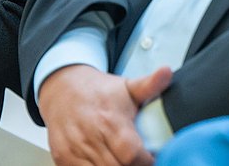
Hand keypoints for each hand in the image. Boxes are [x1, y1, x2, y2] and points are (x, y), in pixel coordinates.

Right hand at [39, 65, 171, 165]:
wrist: (62, 89)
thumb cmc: (98, 91)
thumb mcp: (127, 86)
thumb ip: (150, 85)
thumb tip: (167, 72)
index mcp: (110, 120)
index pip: (132, 155)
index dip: (146, 160)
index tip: (152, 157)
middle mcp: (90, 137)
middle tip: (139, 159)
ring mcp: (74, 149)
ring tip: (124, 159)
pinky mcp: (63, 158)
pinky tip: (107, 160)